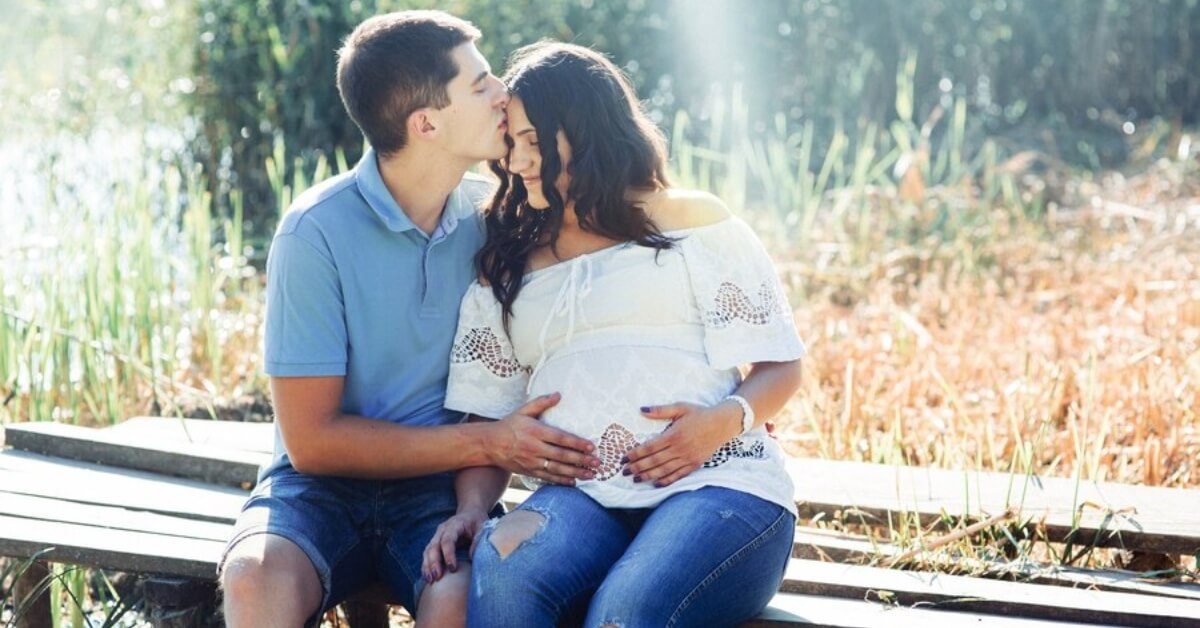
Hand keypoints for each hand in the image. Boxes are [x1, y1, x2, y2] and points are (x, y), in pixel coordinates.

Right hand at [421, 508, 488, 583]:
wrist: (470, 513)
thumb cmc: (477, 522)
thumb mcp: (483, 528)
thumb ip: (478, 541)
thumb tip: (471, 557)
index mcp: (454, 524)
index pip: (448, 539)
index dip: (448, 554)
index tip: (452, 568)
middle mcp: (442, 530)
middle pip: (434, 546)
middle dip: (434, 563)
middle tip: (436, 577)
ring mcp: (437, 536)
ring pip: (428, 551)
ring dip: (427, 566)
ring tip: (430, 580)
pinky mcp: (435, 543)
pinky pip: (427, 555)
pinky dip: (426, 566)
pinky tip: (427, 577)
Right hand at [488, 393, 599, 484]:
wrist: (489, 444)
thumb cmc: (509, 425)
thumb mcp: (523, 410)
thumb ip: (542, 402)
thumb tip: (559, 394)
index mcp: (536, 431)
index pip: (561, 438)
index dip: (577, 443)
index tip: (591, 447)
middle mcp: (535, 448)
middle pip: (562, 456)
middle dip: (581, 460)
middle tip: (597, 463)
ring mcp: (532, 461)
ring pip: (557, 469)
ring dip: (575, 472)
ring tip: (590, 474)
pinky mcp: (529, 471)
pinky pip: (548, 477)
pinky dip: (561, 480)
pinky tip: (574, 481)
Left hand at [622, 401, 740, 486]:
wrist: (722, 424)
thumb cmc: (700, 414)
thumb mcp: (680, 407)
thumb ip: (661, 410)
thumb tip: (642, 409)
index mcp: (674, 435)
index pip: (650, 447)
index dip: (635, 454)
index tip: (624, 458)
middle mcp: (679, 449)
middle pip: (654, 461)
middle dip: (638, 467)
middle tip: (625, 472)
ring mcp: (687, 458)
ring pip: (664, 470)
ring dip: (648, 476)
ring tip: (636, 479)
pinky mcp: (694, 464)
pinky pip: (678, 475)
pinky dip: (666, 481)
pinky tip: (656, 484)